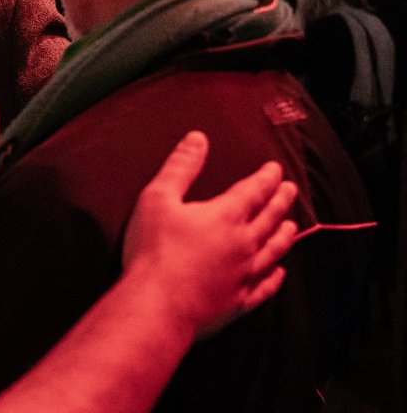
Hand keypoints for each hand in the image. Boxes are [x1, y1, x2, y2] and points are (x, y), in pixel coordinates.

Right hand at [122, 130, 298, 339]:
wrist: (157, 304)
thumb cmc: (154, 251)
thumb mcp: (158, 198)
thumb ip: (180, 167)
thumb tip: (197, 140)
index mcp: (225, 217)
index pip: (253, 191)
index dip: (266, 178)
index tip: (275, 170)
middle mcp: (243, 245)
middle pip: (269, 218)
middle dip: (280, 201)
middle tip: (290, 190)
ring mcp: (244, 275)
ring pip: (273, 251)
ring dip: (283, 236)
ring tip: (290, 226)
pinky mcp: (239, 301)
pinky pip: (265, 287)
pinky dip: (275, 278)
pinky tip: (279, 273)